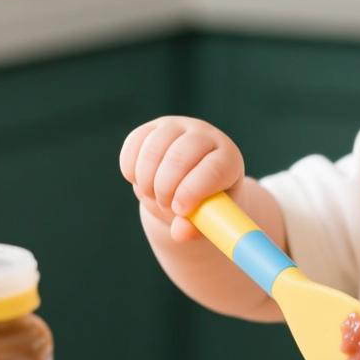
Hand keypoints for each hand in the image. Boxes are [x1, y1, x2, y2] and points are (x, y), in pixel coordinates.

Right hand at [119, 116, 244, 242]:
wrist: (188, 187)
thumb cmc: (204, 205)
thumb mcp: (208, 220)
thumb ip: (196, 228)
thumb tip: (180, 232)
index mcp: (228, 159)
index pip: (214, 169)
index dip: (193, 191)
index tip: (180, 210)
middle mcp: (205, 136)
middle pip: (181, 155)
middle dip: (166, 187)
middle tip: (165, 206)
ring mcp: (178, 127)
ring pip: (154, 148)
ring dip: (147, 180)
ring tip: (153, 196)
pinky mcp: (153, 128)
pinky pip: (135, 142)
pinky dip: (131, 168)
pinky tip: (138, 181)